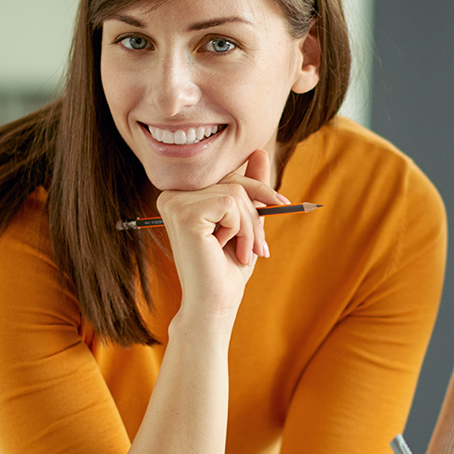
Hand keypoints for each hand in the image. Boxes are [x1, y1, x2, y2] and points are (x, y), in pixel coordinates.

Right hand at [156, 148, 286, 319]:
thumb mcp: (245, 221)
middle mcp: (172, 194)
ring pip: (235, 193)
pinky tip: (227, 249)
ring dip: (250, 227)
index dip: (259, 190)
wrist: (214, 303)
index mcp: (181, 194)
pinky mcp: (184, 213)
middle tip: (260, 247)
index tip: (281, 204)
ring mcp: (174, 201)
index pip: (228, 175)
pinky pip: (231, 204)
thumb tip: (260, 150)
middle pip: (233, 181)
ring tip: (244, 252)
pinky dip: (242, 229)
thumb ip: (250, 188)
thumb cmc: (227, 267)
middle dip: (257, 213)